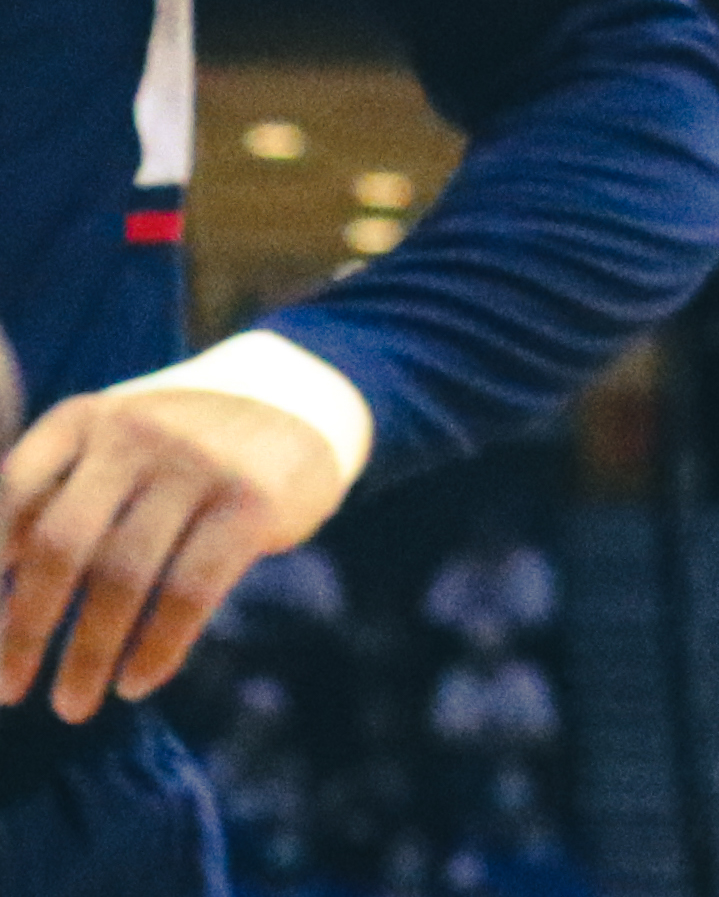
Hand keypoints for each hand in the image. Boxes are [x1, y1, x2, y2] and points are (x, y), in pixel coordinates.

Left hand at [0, 385, 351, 718]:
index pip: (13, 496)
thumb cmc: (181, 447)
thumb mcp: (115, 444)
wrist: (302, 398)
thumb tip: (0, 612)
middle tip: (10, 690)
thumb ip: (57, 499)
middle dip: (27, 628)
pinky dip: (157, 648)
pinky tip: (137, 683)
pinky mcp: (253, 503)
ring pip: (123, 576)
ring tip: (72, 706)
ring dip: (88, 655)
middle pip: (61, 544)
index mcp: (85, 419)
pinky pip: (190, 591)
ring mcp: (199, 465)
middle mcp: (136, 434)